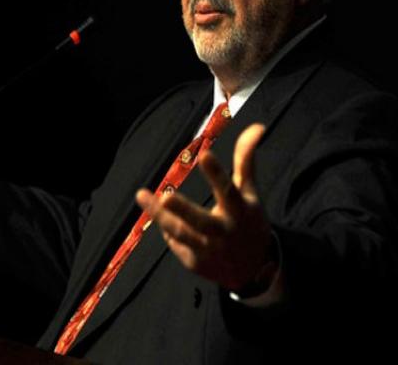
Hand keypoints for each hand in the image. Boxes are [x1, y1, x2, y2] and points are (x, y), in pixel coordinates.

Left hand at [136, 123, 275, 291]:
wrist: (253, 271)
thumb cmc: (248, 222)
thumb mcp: (249, 193)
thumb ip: (246, 161)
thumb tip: (257, 126)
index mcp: (240, 212)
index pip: (229, 191)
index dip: (217, 173)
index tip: (204, 154)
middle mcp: (225, 233)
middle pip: (201, 222)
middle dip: (183, 209)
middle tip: (166, 195)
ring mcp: (209, 251)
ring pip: (180, 234)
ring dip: (160, 216)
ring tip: (141, 195)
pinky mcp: (195, 263)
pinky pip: (175, 243)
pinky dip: (167, 228)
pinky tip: (160, 216)